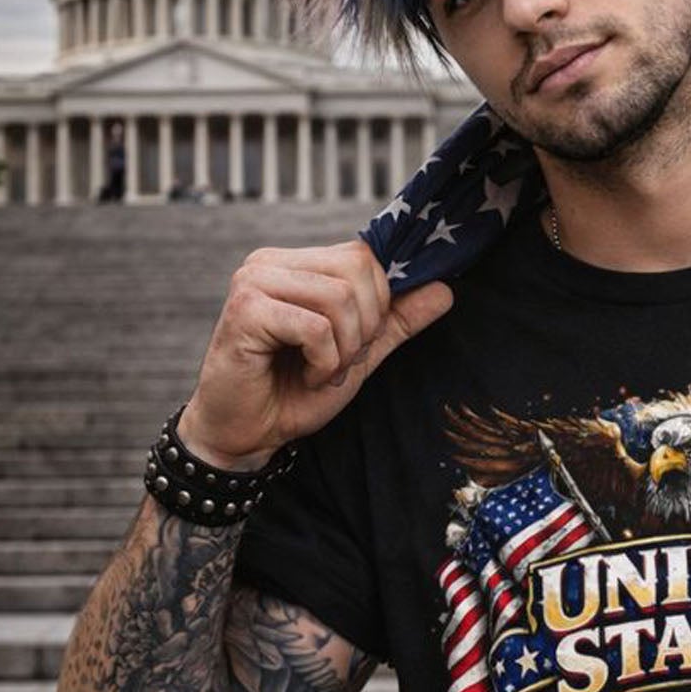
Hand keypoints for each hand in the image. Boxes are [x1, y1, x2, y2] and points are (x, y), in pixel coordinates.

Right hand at [180, 239, 453, 467]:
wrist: (246, 434)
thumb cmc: (293, 392)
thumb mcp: (358, 353)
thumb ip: (397, 321)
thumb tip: (445, 289)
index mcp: (295, 264)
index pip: (364, 257)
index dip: (376, 306)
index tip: (351, 346)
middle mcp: (270, 262)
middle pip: (357, 270)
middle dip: (363, 328)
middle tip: (336, 362)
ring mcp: (253, 281)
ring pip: (340, 299)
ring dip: (342, 351)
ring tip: (317, 372)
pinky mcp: (245, 309)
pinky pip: (316, 328)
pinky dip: (322, 364)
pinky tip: (303, 377)